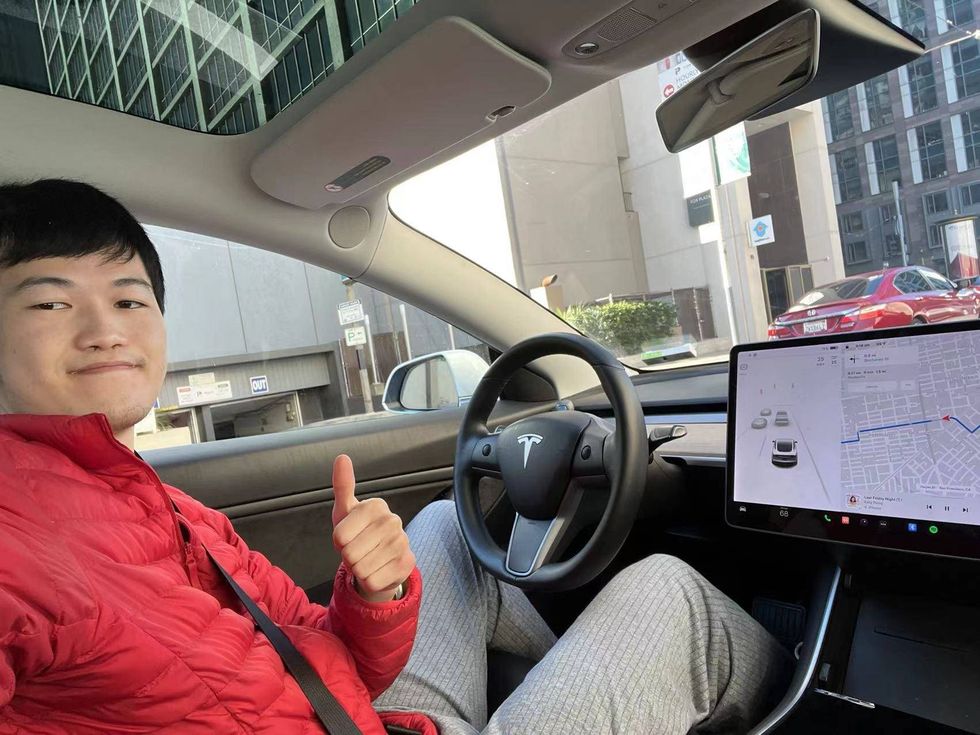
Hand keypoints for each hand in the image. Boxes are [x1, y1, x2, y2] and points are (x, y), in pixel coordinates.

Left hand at [331, 454, 415, 602]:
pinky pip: (373, 581)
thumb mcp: (345, 511)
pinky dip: (370, 581)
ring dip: (359, 569)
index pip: (340, 536)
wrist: (379, 560)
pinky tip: (378, 570)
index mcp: (376, 505)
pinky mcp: (407, 564)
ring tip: (367, 559)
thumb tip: (342, 457)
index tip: (349, 536)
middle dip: (349, 557)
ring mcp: (402, 542)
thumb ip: (343, 485)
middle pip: (350, 553)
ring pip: (361, 569)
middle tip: (358, 550)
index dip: (339, 542)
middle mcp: (393, 520)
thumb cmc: (358, 533)